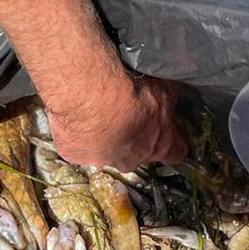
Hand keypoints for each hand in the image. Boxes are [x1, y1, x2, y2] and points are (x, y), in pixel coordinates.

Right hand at [47, 74, 187, 169]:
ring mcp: (101, 160)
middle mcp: (131, 159)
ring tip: (95, 110)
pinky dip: (76, 131)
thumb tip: (170, 96)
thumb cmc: (131, 94)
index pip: (174, 153)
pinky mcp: (74, 153)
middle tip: (123, 115)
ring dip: (101, 134)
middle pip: (135, 154)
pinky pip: (76, 143)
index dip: (174, 146)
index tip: (173, 142)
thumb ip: (168, 98)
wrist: (94, 97)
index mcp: (159, 145)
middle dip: (130, 137)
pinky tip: (76, 113)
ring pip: (103, 150)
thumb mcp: (163, 89)